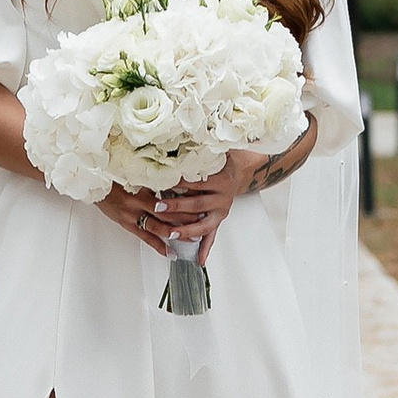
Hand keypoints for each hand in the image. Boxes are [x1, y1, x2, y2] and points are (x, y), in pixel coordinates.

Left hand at [102, 148, 276, 266]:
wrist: (241, 170)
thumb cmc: (221, 159)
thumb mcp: (212, 151)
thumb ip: (197, 147)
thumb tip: (179, 136)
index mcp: (220, 179)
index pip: (197, 181)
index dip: (180, 180)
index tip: (162, 180)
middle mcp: (222, 197)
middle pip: (197, 203)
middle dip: (176, 205)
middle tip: (157, 204)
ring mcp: (221, 211)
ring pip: (203, 224)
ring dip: (186, 230)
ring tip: (170, 234)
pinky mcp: (219, 220)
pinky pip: (212, 237)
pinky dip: (205, 249)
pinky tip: (198, 261)